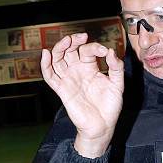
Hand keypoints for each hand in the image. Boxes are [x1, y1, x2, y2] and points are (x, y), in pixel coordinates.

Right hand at [41, 33, 123, 156]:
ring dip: (60, 48)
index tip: (104, 51)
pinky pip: (50, 76)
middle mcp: (77, 71)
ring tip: (67, 41)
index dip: (94, 47)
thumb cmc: (110, 106)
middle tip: (81, 37)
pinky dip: (45, 64)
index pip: (87, 50)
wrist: (102, 125)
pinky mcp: (62, 89)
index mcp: (90, 68)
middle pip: (69, 50)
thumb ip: (116, 68)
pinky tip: (46, 54)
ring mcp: (69, 79)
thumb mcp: (117, 85)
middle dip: (73, 41)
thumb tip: (111, 52)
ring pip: (58, 59)